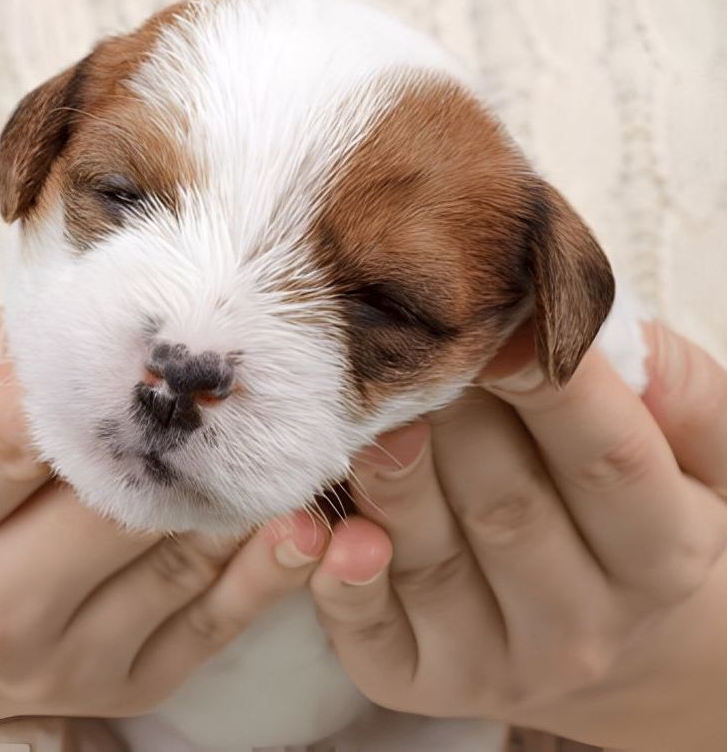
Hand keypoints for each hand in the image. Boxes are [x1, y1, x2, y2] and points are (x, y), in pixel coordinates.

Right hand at [0, 311, 323, 746]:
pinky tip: (309, 512)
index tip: (150, 319)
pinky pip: (216, 618)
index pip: (10, 431)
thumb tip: (60, 329)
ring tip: (294, 412)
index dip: (89, 369)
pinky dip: (272, 563)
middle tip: (244, 349)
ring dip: (247, 480)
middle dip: (182, 420)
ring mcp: (62, 655)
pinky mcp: (123, 679)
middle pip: (114, 498)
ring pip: (180, 554)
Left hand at [293, 322, 726, 750]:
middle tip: (412, 344)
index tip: (503, 319)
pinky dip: (336, 578)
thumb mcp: (705, 459)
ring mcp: (500, 660)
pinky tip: (312, 524)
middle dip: (454, 414)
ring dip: (389, 481)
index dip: (552, 388)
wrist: (625, 644)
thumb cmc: (647, 519)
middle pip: (506, 504)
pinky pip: (372, 636)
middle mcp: (585, 621)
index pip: (607, 461)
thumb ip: (676, 389)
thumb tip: (593, 325)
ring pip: (431, 558)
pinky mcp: (426, 682)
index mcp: (663, 553)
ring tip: (362, 414)